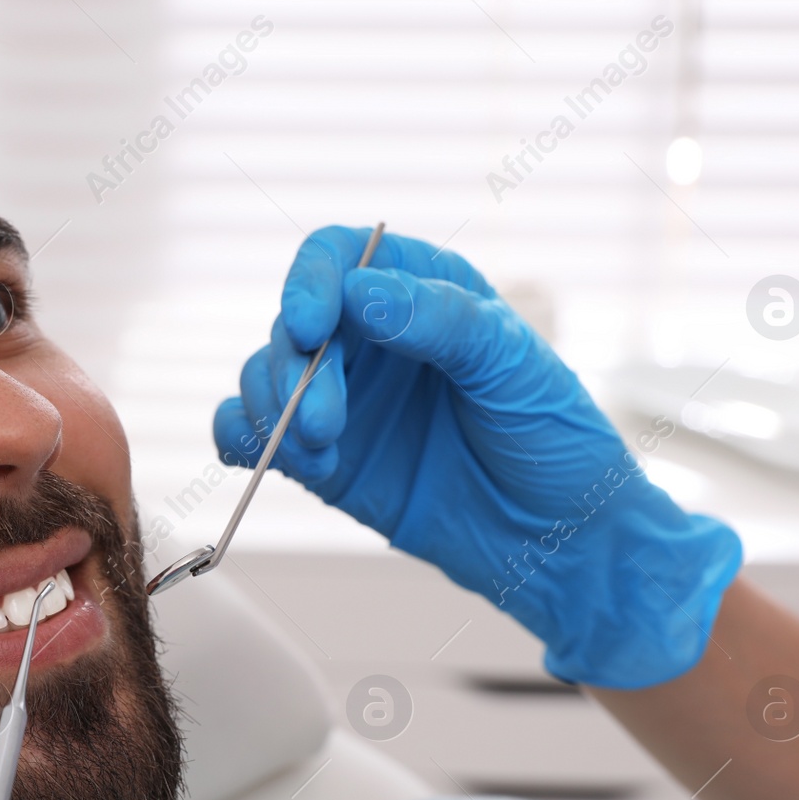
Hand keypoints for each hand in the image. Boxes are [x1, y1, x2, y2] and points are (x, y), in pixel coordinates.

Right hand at [212, 225, 741, 686]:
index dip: (311, 282)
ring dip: (273, 412)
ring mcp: (341, 396)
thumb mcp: (514, 368)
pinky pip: (248, 431)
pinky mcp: (321, 455)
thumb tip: (364, 295)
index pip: (338, 257)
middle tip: (328, 426)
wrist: (556, 542)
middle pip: (292, 325)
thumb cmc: (554, 441)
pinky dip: (242, 438)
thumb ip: (442, 323)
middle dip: (295, 372)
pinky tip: (279, 459)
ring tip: (323, 457)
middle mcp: (370, 337)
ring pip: (262, 376)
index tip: (311, 327)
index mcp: (419, 290)